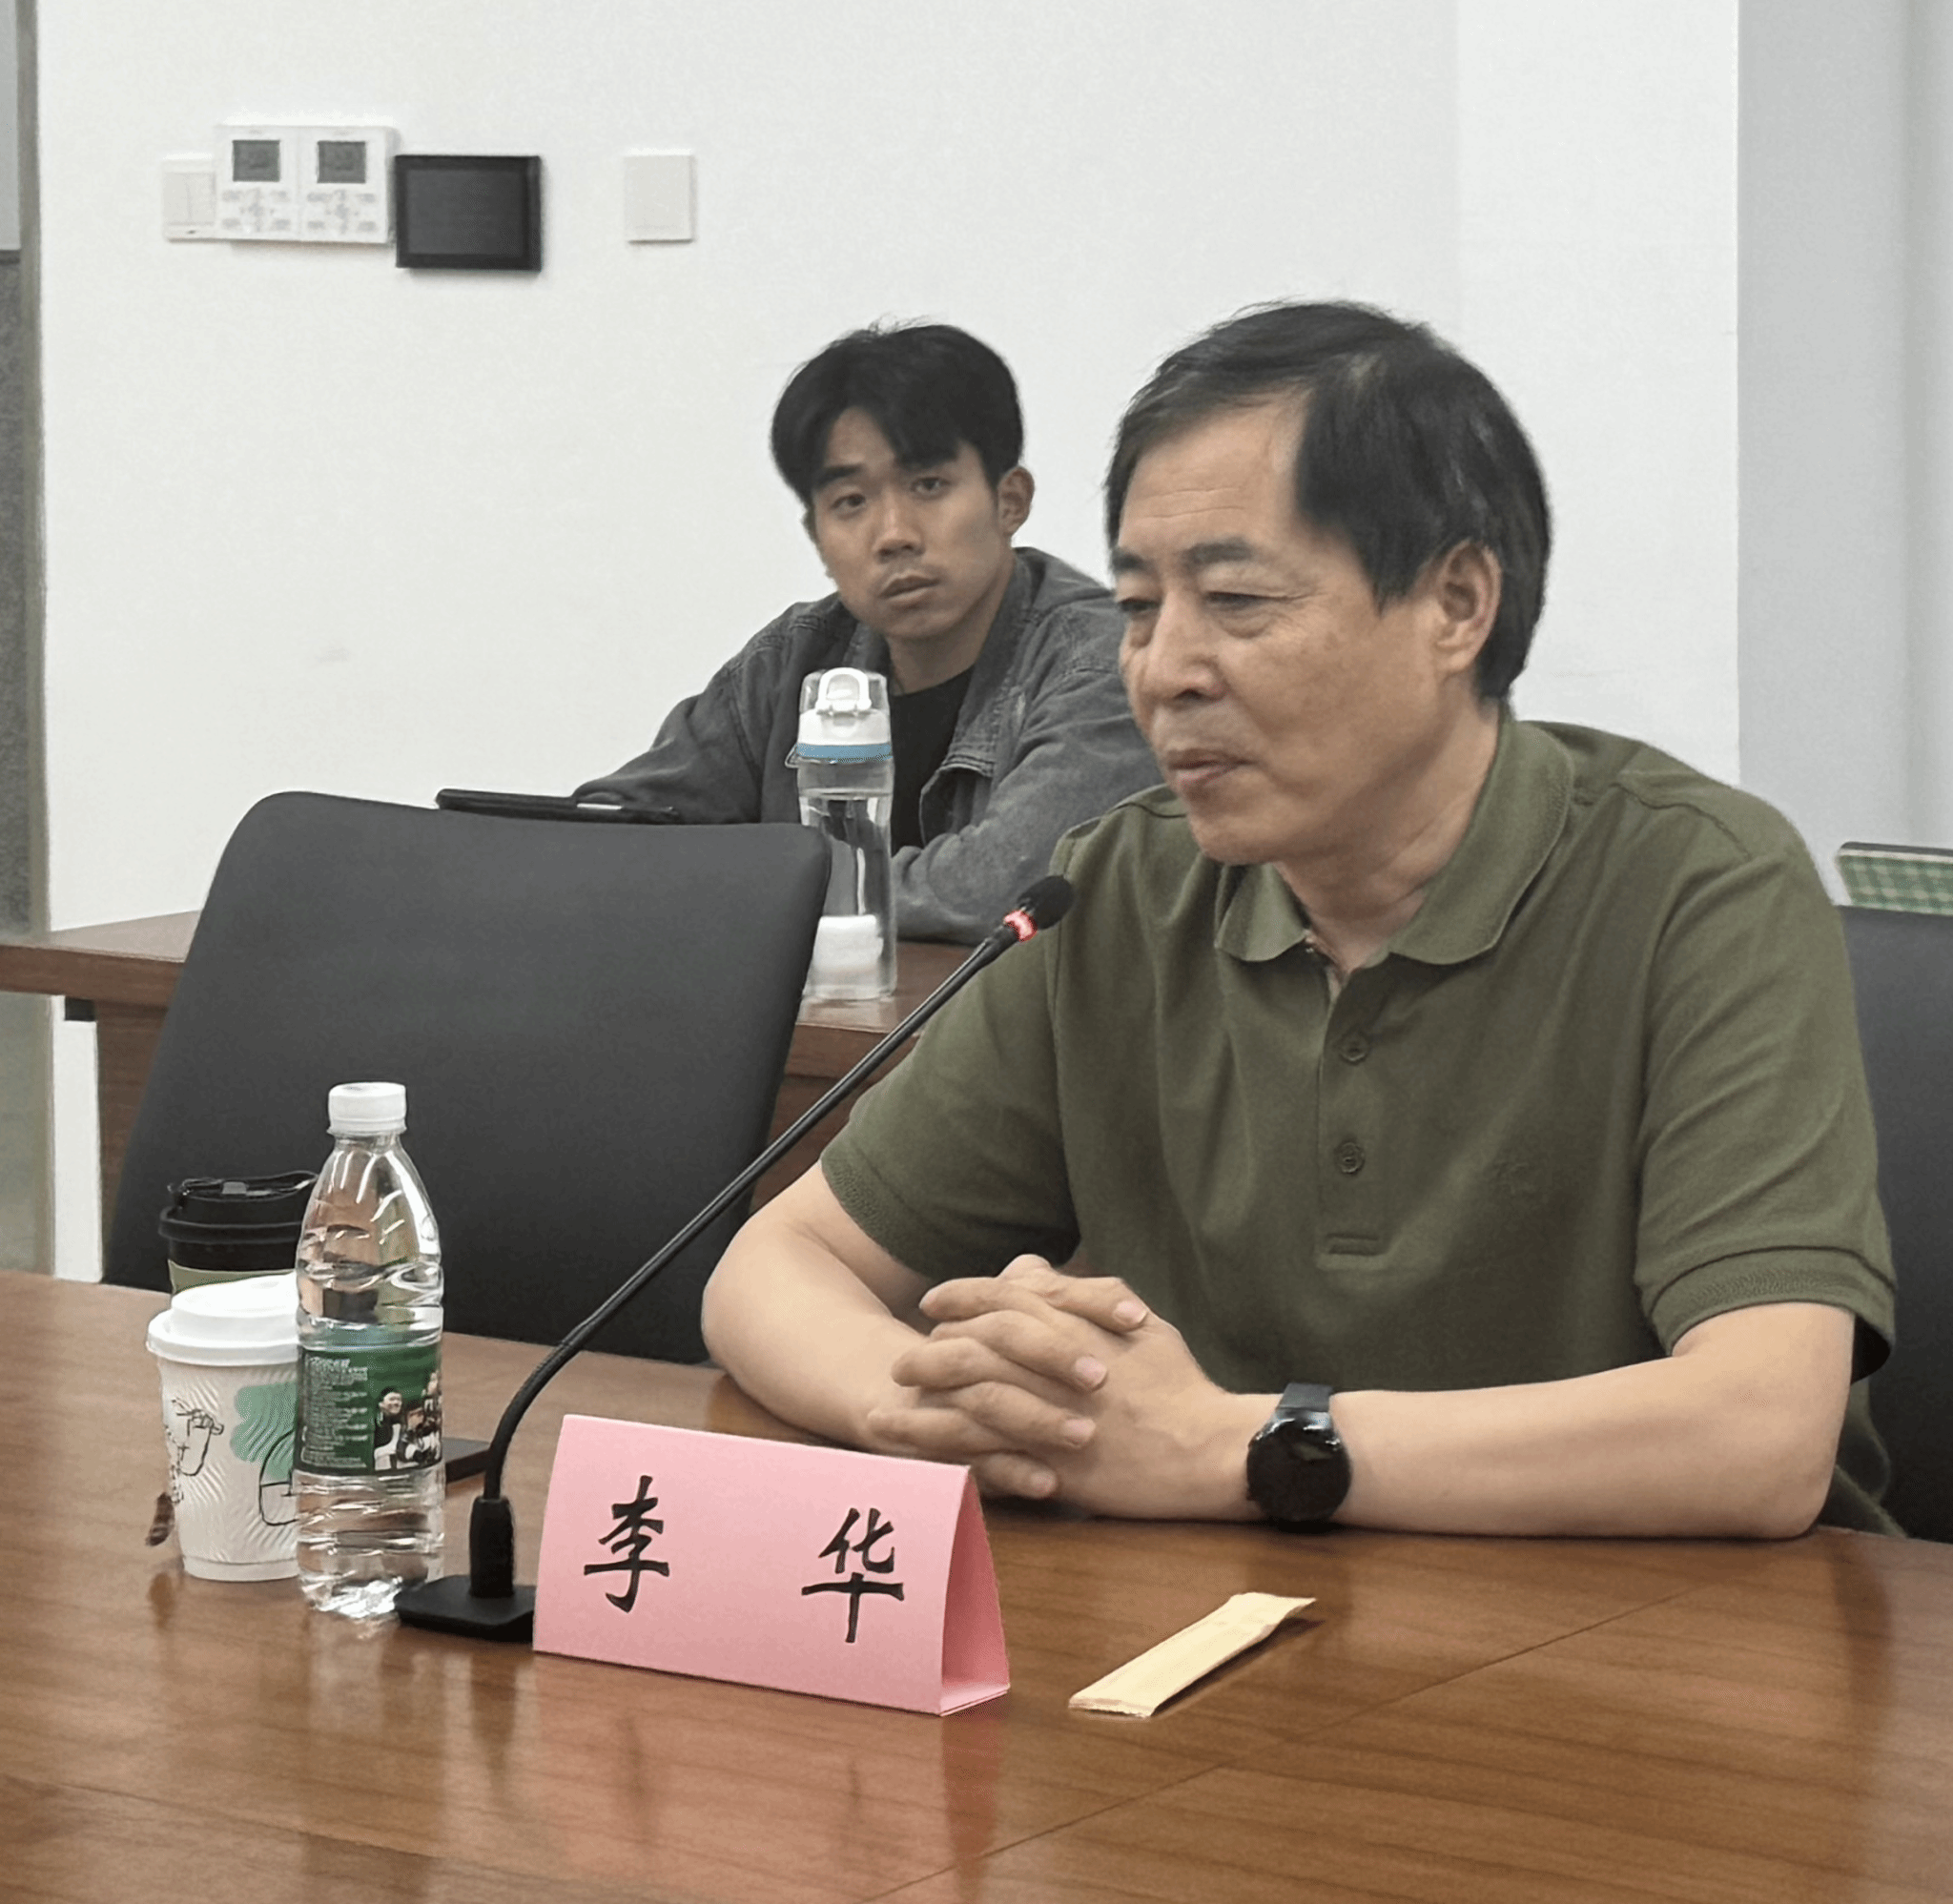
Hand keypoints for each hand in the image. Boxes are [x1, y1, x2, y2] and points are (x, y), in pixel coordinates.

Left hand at [871, 1258, 1267, 1518]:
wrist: (1210, 1448)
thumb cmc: (1179, 1384)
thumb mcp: (1137, 1323)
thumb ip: (1080, 1293)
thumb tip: (1031, 1267)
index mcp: (1076, 1327)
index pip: (1006, 1298)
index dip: (963, 1296)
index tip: (933, 1302)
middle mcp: (1057, 1365)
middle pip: (977, 1345)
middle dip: (932, 1351)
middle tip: (902, 1361)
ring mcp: (1053, 1414)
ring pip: (974, 1398)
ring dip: (928, 1402)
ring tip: (892, 1408)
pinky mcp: (1054, 1463)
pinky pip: (991, 1454)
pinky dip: (953, 1452)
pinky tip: (926, 1456)